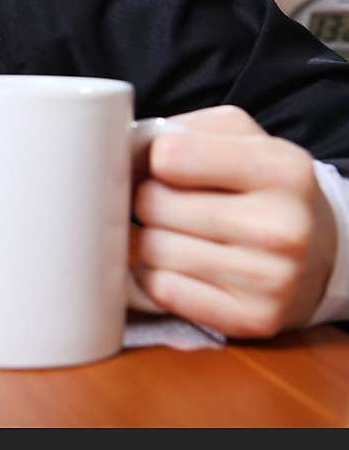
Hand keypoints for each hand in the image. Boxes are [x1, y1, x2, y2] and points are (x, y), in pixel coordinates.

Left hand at [131, 105, 336, 337]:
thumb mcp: (243, 140)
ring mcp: (269, 279)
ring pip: (153, 249)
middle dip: (149, 201)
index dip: (154, 160)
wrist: (322, 253)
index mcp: (281, 168)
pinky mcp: (250, 319)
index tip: (166, 167)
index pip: (170, 156)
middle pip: (153, 204)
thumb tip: (127, 147)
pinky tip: (184, 267)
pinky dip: (159, 276)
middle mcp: (282, 226)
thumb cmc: (264, 189)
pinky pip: (162, 290)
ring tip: (182, 234)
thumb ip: (185, 130)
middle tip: (170, 204)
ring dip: (152, 240)